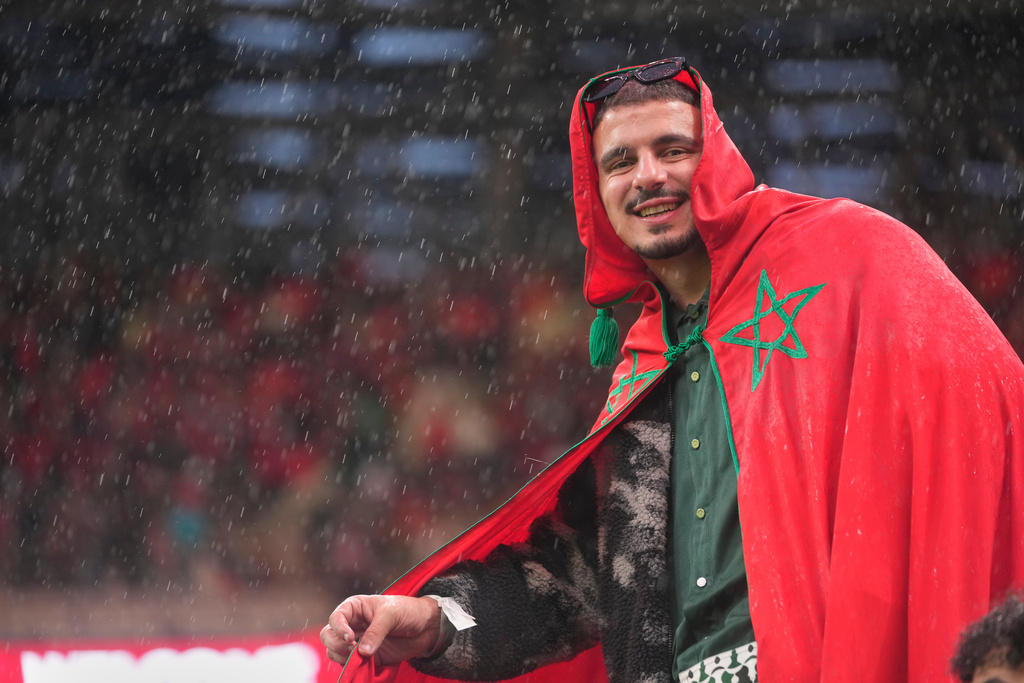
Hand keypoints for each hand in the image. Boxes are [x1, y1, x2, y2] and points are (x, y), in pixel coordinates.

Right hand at [321, 595, 440, 665]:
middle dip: (336, 644)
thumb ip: (376, 632)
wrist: (425, 626)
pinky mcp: (365, 658)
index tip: (350, 638)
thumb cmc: (407, 611)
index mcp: (355, 608)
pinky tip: (365, 664)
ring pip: (335, 653)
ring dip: (342, 657)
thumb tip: (362, 652)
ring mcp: (357, 643)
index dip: (339, 628)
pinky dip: (352, 667)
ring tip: (361, 656)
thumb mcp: (391, 614)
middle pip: (329, 636)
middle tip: (352, 648)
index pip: (335, 618)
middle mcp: (351, 625)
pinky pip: (350, 665)